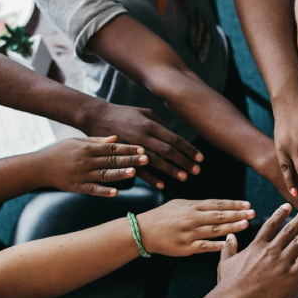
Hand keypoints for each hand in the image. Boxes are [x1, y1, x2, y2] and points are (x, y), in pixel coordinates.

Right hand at [39, 136, 148, 195]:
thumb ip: (96, 141)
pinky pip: (93, 190)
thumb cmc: (59, 152)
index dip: (127, 148)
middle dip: (130, 160)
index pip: (112, 147)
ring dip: (120, 174)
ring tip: (134, 172)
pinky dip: (104, 191)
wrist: (38, 167)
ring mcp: (82, 175)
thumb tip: (115, 138)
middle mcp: (86, 161)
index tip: (142, 148)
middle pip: (111, 160)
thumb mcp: (76, 142)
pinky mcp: (77, 187)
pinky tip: (116, 192)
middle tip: (146, 159)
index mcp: (87, 148)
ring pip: (105, 175)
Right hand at [80, 102, 202, 188]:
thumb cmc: (123, 114)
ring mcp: (133, 146)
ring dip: (171, 170)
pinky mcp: (123, 155)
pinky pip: (139, 169)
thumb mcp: (144, 112)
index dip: (188, 149)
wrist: (96, 116)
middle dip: (184, 161)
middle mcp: (144, 136)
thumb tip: (174, 137)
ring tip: (184, 178)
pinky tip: (162, 185)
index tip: (200, 158)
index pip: (174, 138)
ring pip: (156, 161)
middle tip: (197, 171)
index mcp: (151, 125)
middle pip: (168, 150)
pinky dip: (151, 178)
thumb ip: (160, 124)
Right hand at [136, 198, 253, 255]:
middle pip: (219, 216)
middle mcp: (192, 218)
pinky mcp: (186, 247)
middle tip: (252, 213)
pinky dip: (217, 245)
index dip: (233, 204)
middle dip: (237, 214)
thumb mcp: (180, 204)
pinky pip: (205, 246)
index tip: (247, 204)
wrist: (143, 231)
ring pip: (215, 230)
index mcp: (191, 207)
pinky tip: (230, 242)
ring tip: (246, 224)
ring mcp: (189, 233)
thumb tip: (219, 206)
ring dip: (232, 227)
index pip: (217, 204)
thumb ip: (199, 205)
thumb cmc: (163, 216)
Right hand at [217, 203, 297, 297]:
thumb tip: (229, 237)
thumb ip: (228, 248)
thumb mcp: (225, 262)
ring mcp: (282, 261)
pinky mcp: (291, 275)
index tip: (288, 206)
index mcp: (256, 246)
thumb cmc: (229, 284)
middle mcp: (271, 249)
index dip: (280, 214)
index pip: (270, 225)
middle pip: (290, 229)